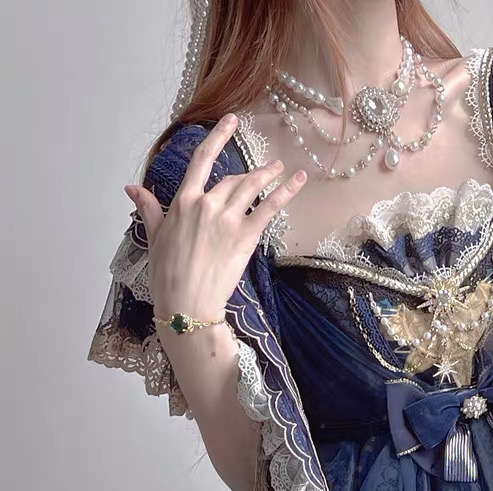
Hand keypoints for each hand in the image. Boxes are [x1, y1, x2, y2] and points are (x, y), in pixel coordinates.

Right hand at [123, 113, 307, 320]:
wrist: (186, 303)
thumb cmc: (167, 275)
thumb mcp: (154, 237)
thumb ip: (149, 207)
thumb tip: (131, 188)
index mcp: (183, 202)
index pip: (202, 160)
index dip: (217, 137)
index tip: (231, 122)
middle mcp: (206, 204)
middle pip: (231, 179)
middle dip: (249, 174)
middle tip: (265, 169)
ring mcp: (227, 219)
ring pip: (251, 186)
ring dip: (268, 174)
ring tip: (281, 167)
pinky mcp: (245, 236)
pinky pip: (269, 208)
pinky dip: (285, 192)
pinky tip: (298, 180)